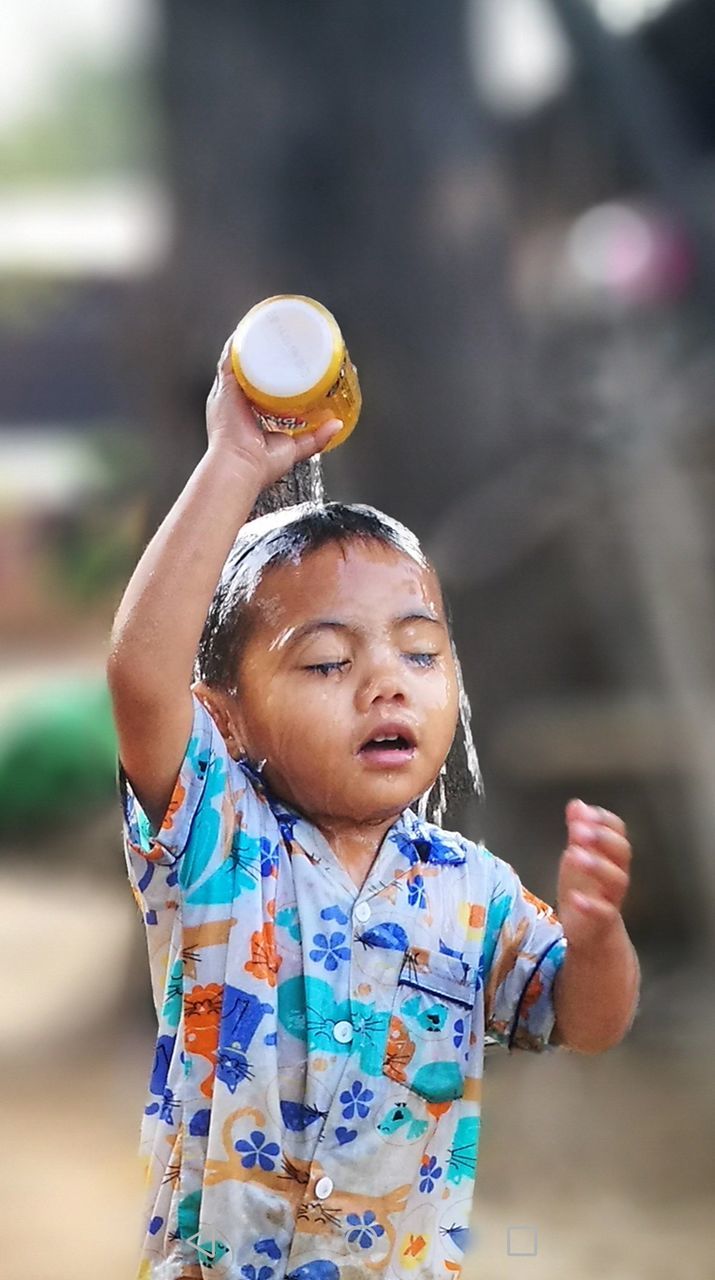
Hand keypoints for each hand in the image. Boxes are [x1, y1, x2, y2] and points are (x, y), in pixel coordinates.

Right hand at [205, 334, 342, 489]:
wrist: (240, 466)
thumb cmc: (258, 466)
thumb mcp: (294, 448)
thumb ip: (315, 438)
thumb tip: (336, 425)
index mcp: (245, 416)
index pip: (259, 387)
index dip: (274, 374)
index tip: (290, 364)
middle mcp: (234, 402)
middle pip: (250, 369)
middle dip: (267, 354)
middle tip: (286, 342)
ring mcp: (228, 392)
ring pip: (241, 359)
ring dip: (255, 342)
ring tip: (271, 326)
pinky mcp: (226, 386)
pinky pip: (231, 356)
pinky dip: (240, 341)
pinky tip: (252, 327)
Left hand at [556, 798, 632, 948]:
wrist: (588, 931)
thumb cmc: (585, 888)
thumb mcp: (578, 856)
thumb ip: (578, 831)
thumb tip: (577, 803)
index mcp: (611, 855)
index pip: (618, 831)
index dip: (604, 820)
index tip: (583, 812)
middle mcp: (617, 873)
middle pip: (622, 852)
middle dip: (603, 838)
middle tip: (579, 829)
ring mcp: (612, 897)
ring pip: (617, 880)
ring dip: (597, 865)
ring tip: (574, 854)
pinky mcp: (603, 920)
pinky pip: (604, 912)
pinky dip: (590, 904)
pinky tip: (575, 897)